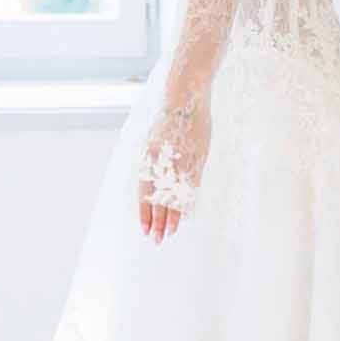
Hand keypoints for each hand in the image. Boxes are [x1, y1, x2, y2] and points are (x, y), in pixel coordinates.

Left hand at [138, 100, 211, 241]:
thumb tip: (153, 185)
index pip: (143, 194)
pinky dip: (187, 204)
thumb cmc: (168, 120)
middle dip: (157, 222)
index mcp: (147, 160)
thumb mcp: (153, 142)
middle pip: (158, 200)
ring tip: (169, 234)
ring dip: (172, 218)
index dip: (144, 213)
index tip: (144, 230)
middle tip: (156, 241)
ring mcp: (179, 164)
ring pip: (174, 198)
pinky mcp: (195, 161)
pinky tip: (185, 217)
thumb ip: (153, 164)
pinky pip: (190, 189)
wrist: (184, 99)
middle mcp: (162, 165)